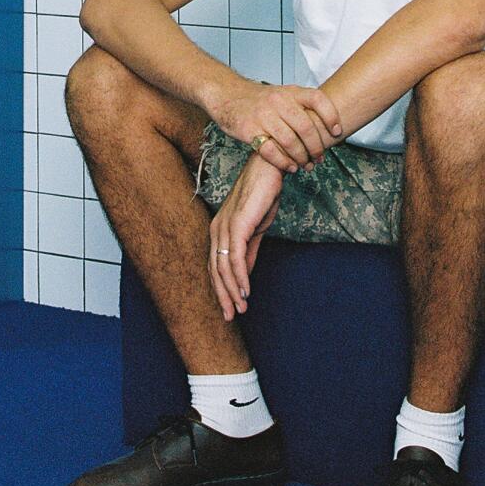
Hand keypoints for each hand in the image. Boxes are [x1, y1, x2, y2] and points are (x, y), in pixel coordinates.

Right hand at [204, 77, 341, 172]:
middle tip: (319, 159)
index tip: (337, 132)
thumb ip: (302, 106)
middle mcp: (278, 101)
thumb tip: (329, 125)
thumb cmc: (260, 100)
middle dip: (316, 147)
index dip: (331, 116)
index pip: (318, 99)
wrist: (228, 95)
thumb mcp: (284, 94)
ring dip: (301, 158)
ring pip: (290, 142)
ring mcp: (263, 115)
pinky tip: (289, 166)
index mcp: (291, 91)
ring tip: (305, 165)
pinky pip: (271, 151)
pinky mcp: (250, 130)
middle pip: (306, 127)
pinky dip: (283, 162)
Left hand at [209, 154, 282, 320]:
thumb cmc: (262, 195)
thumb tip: (244, 275)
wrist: (270, 168)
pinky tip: (246, 290)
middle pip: (214, 271)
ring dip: (232, 291)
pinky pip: (235, 257)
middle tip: (231, 317)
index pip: (215, 266)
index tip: (230, 308)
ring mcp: (225, 227)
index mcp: (219, 231)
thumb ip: (248, 252)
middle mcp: (217, 230)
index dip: (221, 289)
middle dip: (222, 296)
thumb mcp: (255, 229)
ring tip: (241, 309)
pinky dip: (240, 277)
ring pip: (223, 268)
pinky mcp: (237, 225)